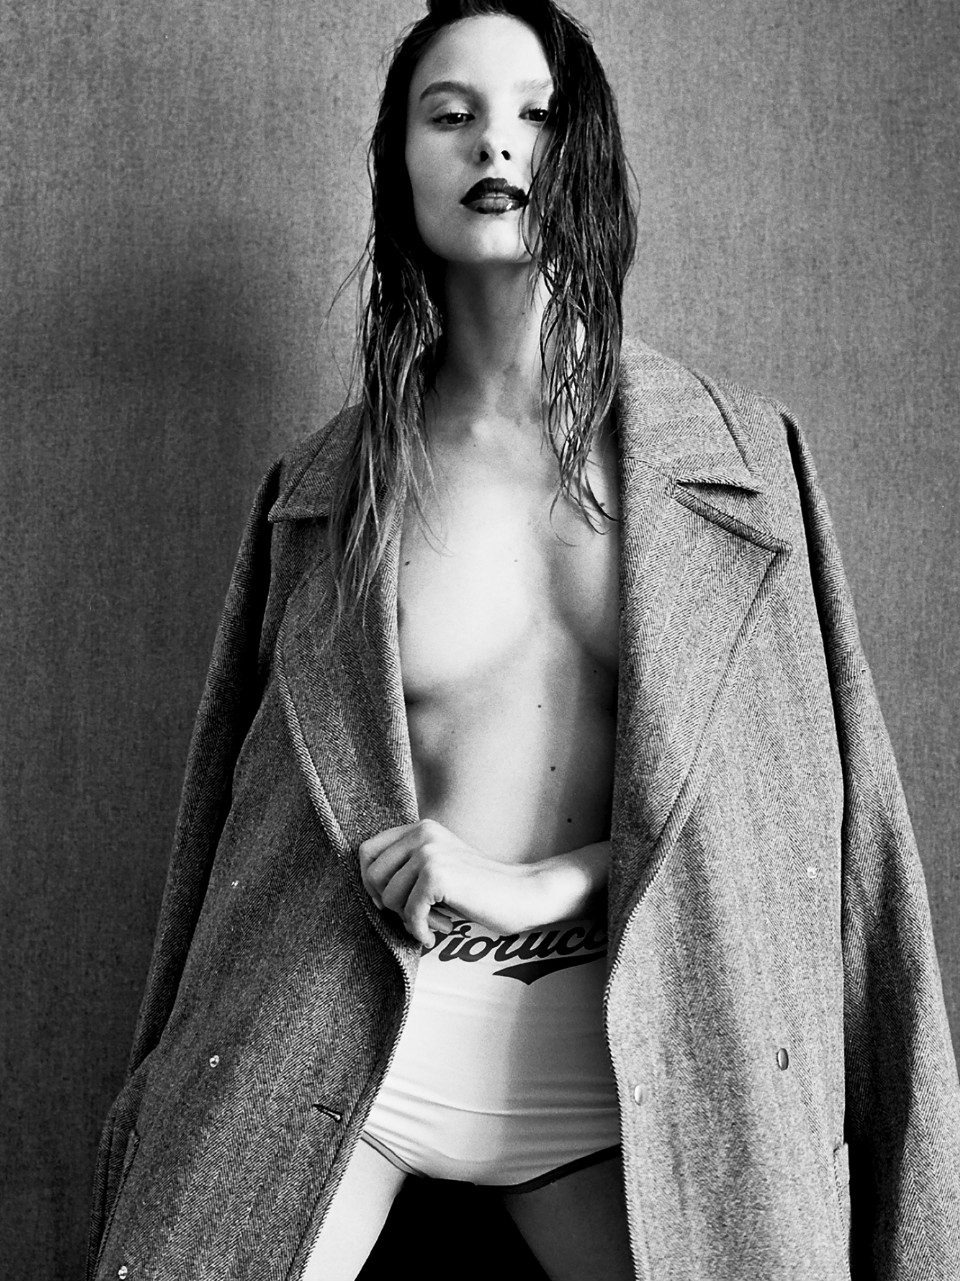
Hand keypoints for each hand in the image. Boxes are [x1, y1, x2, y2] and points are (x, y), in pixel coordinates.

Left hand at [358, 819, 544, 947]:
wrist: (520, 894)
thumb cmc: (477, 889)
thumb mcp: (438, 866)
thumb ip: (406, 866)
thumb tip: (366, 886)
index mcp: (420, 828)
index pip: (367, 851)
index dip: (371, 882)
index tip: (392, 902)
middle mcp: (422, 834)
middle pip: (372, 876)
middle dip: (388, 905)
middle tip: (416, 915)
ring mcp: (429, 852)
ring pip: (389, 898)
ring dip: (410, 919)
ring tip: (436, 920)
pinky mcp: (437, 875)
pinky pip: (409, 913)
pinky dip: (421, 930)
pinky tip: (438, 931)